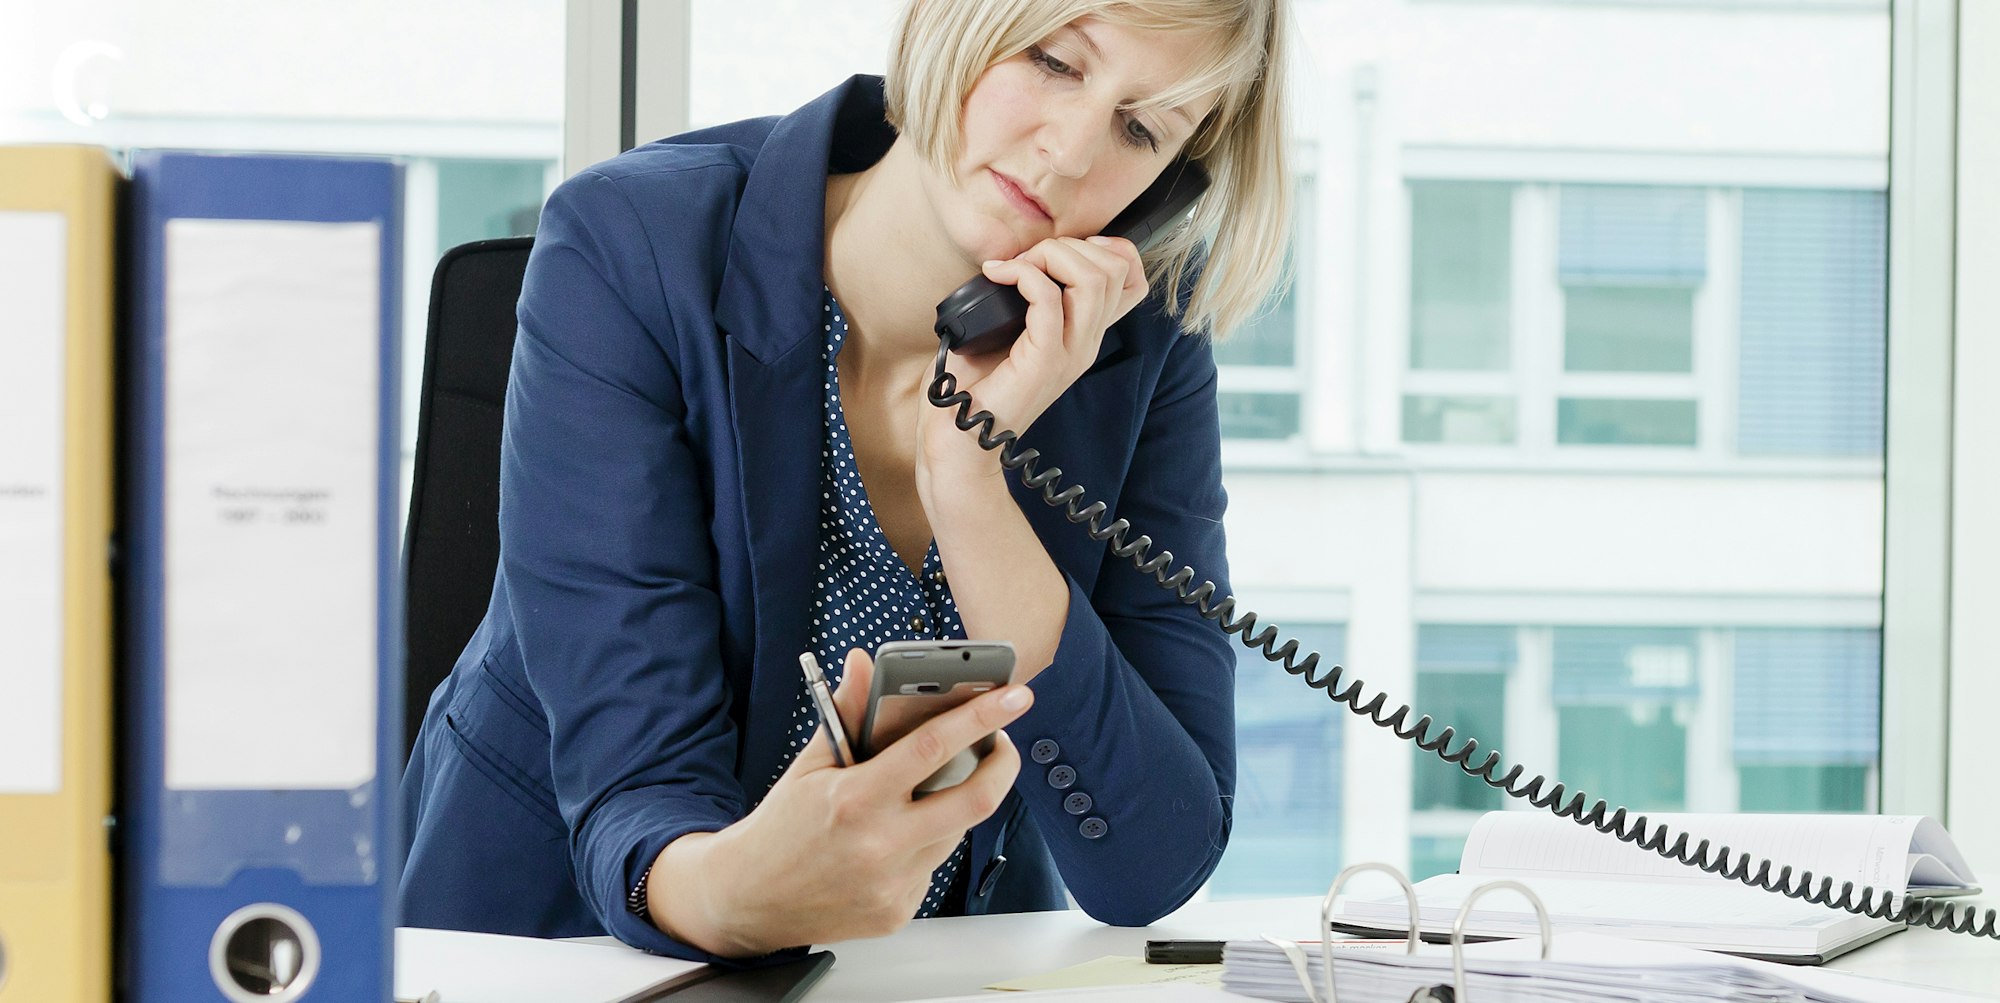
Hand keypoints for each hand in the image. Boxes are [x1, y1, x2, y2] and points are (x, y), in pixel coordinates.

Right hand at [649, 648, 1030, 955]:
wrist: (748, 899)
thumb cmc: (781, 826)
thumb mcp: (810, 764)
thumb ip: (845, 713)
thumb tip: (863, 662)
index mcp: (855, 798)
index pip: (933, 747)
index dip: (981, 717)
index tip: (1014, 696)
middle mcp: (879, 843)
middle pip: (973, 800)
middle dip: (1003, 766)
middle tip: (1005, 745)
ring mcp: (892, 883)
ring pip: (956, 833)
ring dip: (959, 804)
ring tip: (942, 787)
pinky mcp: (897, 911)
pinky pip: (932, 866)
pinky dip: (928, 842)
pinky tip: (903, 835)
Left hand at [916, 235, 1147, 481]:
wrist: (961, 434)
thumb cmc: (977, 381)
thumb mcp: (1013, 329)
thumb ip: (1030, 298)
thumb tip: (1022, 255)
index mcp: (1085, 335)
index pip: (1131, 279)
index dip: (1107, 248)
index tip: (1060, 252)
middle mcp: (1086, 343)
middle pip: (1114, 269)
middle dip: (1068, 246)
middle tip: (1026, 261)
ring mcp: (1070, 353)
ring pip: (1092, 279)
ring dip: (1049, 256)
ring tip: (1014, 268)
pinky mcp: (1045, 360)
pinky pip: (1048, 298)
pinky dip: (1021, 273)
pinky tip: (995, 275)